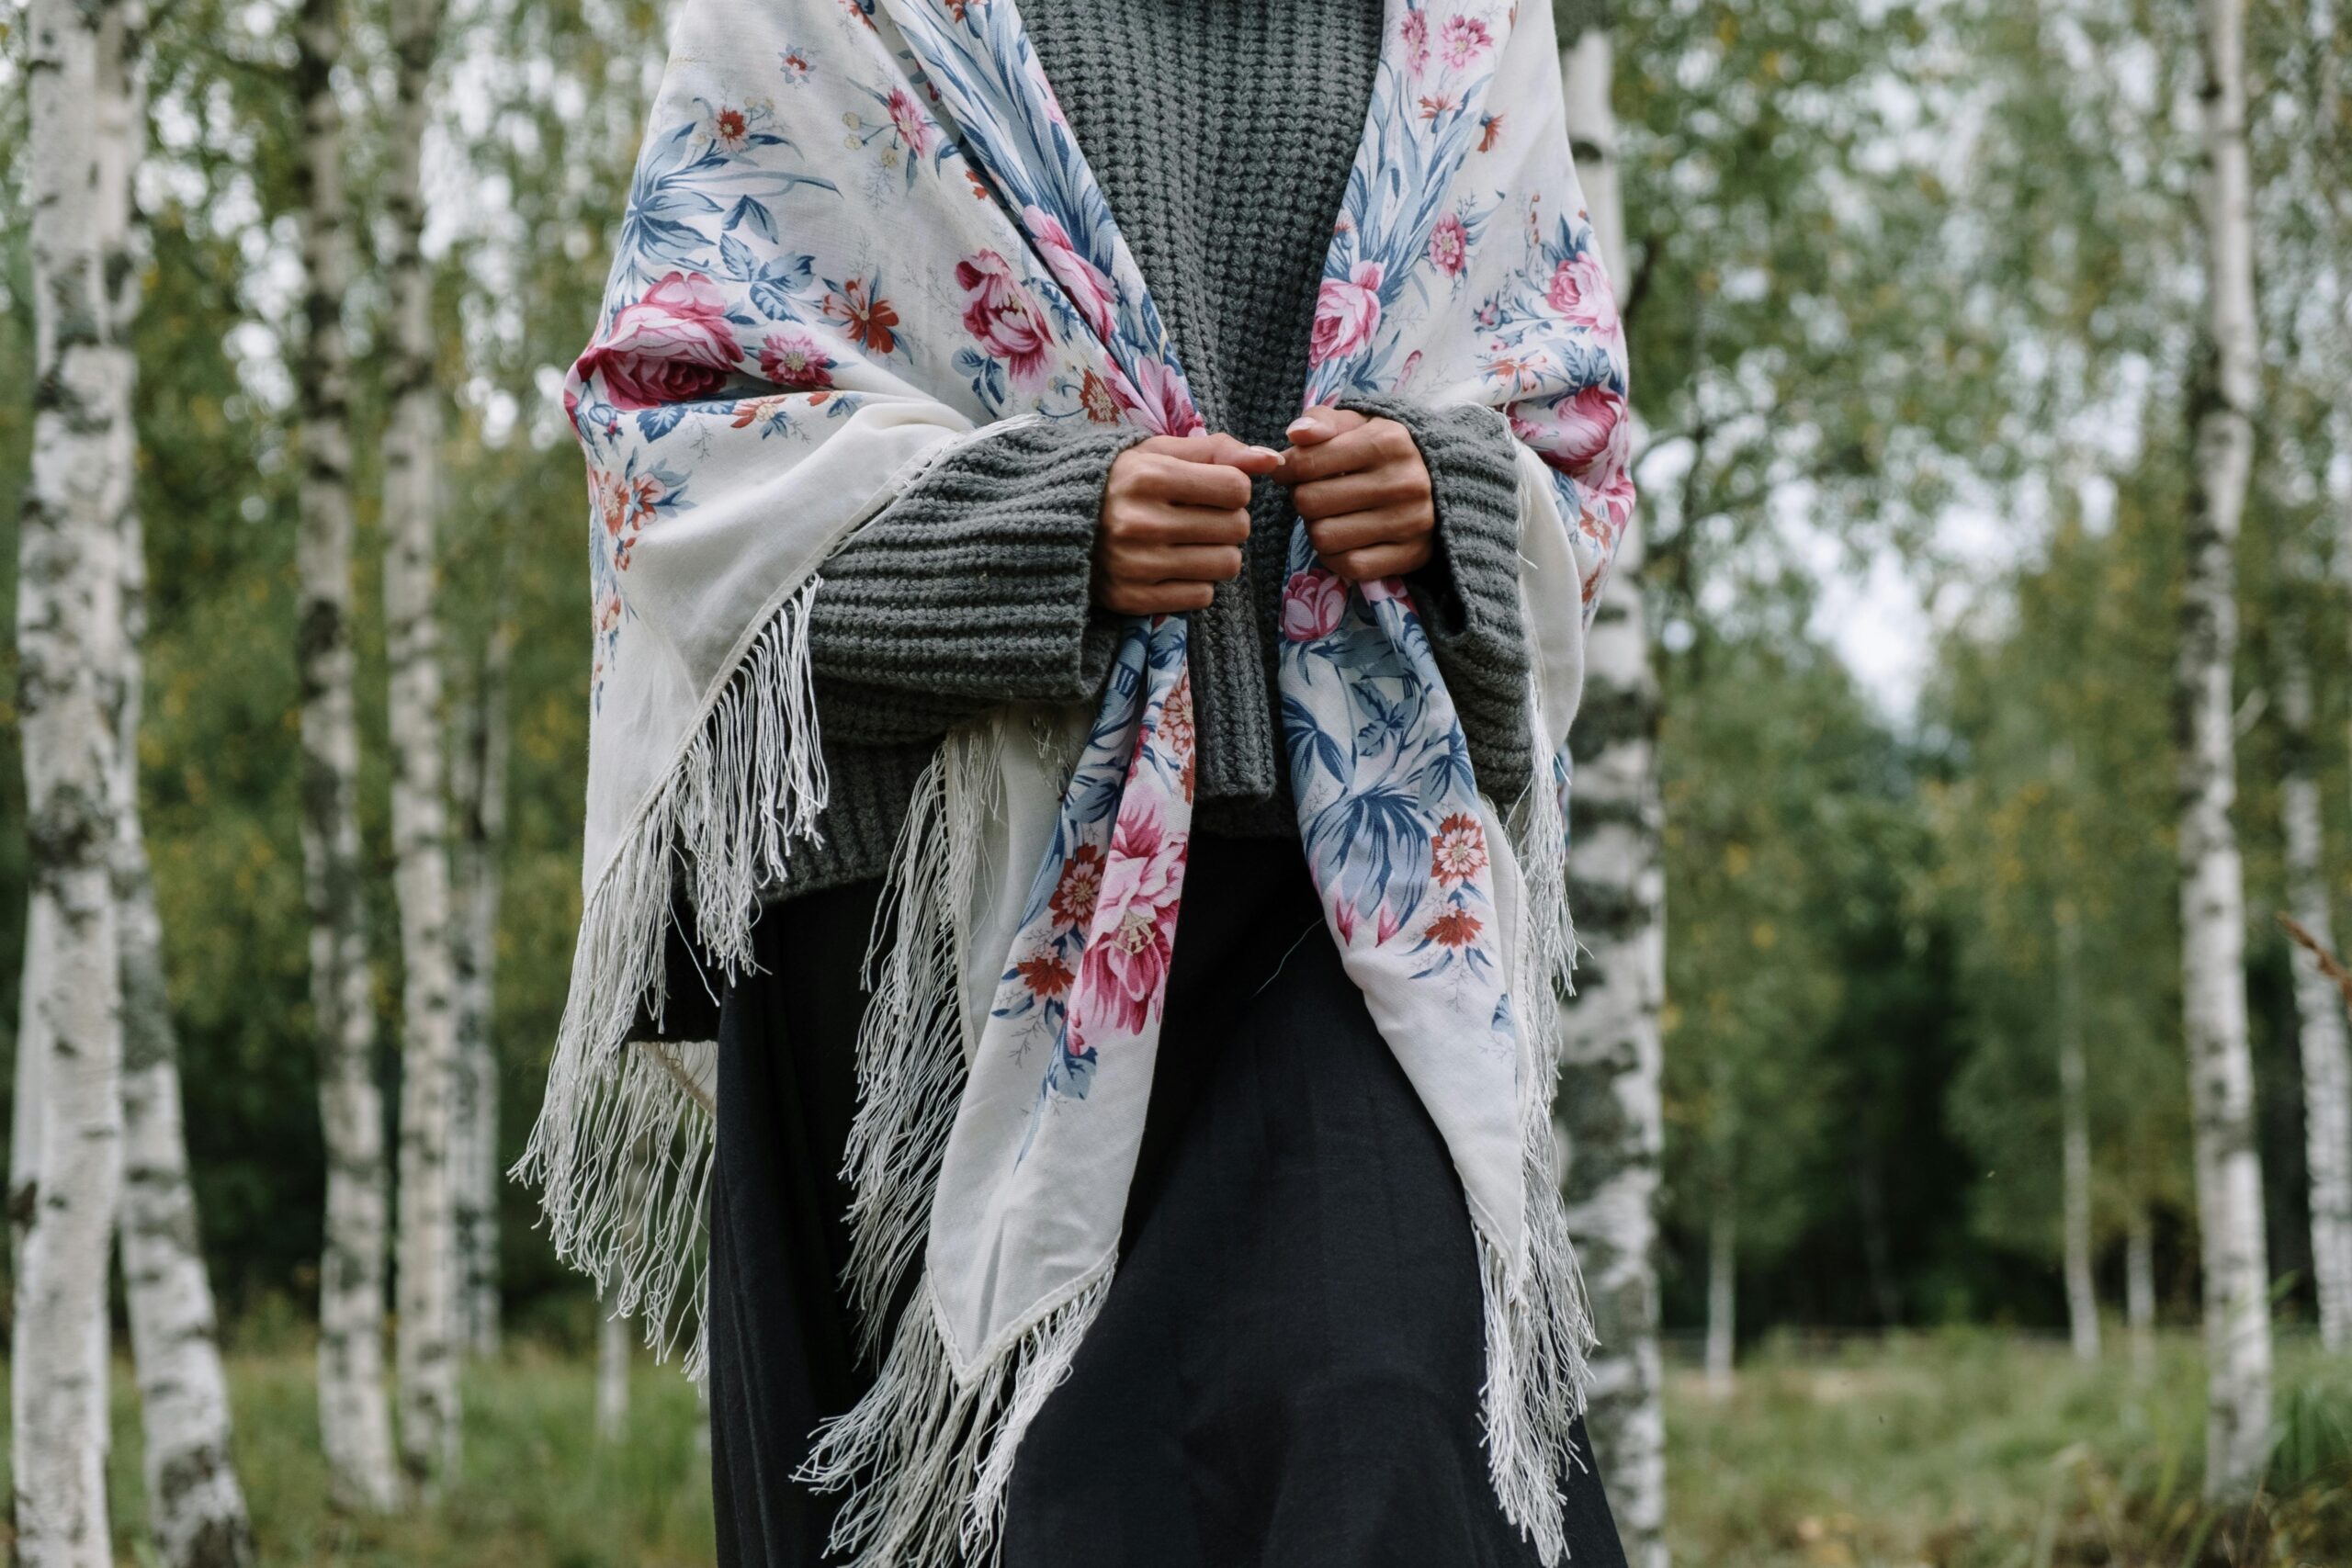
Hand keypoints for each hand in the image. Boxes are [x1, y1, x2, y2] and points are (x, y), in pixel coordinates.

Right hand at [1092, 432, 1280, 614]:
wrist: (1055, 525)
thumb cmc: (1119, 483)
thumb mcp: (1159, 453)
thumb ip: (1217, 451)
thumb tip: (1272, 459)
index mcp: (1148, 477)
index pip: (1237, 488)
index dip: (1233, 488)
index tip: (1213, 489)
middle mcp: (1140, 523)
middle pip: (1237, 527)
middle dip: (1228, 520)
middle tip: (1199, 517)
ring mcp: (1136, 565)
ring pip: (1227, 564)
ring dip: (1218, 552)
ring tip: (1190, 541)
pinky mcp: (1133, 599)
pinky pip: (1203, 596)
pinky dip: (1197, 581)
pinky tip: (1173, 565)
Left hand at [1273, 406, 1434, 580]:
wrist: (1445, 479)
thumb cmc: (1388, 448)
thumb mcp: (1360, 423)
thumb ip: (1323, 421)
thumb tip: (1295, 433)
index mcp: (1388, 441)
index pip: (1306, 464)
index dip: (1285, 470)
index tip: (1287, 472)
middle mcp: (1403, 482)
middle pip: (1309, 503)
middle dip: (1302, 499)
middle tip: (1314, 494)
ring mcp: (1411, 522)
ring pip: (1324, 537)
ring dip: (1316, 529)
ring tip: (1330, 515)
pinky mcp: (1413, 554)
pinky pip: (1350, 566)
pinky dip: (1336, 557)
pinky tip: (1343, 540)